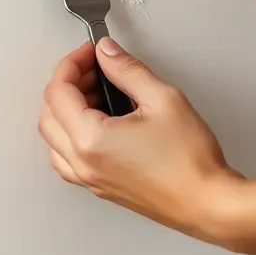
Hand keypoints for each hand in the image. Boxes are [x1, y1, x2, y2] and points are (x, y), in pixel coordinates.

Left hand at [39, 39, 237, 238]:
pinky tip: (98, 124)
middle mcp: (83, 163)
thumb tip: (107, 53)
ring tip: (97, 94)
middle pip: (49, 115)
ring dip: (65, 111)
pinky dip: (71, 137)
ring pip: (54, 139)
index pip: (58, 92)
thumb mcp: (163, 99)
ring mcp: (90, 179)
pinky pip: (66, 160)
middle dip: (66, 84)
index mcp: (91, 140)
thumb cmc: (190, 161)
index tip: (90, 52)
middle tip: (93, 69)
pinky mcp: (101, 188)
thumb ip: (128, 71)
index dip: (71, 64)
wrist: (206, 202)